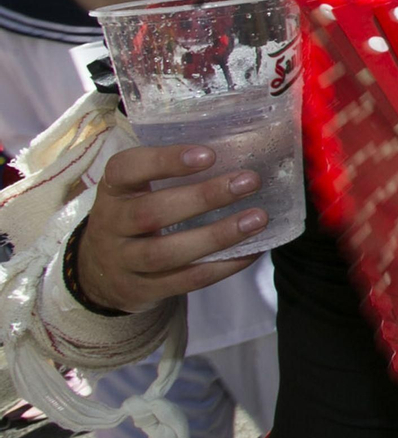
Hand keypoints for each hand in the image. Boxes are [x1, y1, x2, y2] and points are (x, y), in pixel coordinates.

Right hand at [76, 145, 266, 312]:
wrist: (100, 271)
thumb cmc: (135, 214)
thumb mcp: (139, 188)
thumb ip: (173, 171)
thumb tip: (243, 148)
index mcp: (113, 189)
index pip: (127, 169)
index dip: (165, 161)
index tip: (208, 155)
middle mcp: (112, 225)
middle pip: (151, 212)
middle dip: (204, 197)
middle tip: (248, 181)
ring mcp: (123, 261)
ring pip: (166, 253)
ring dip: (216, 236)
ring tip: (257, 219)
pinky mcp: (141, 290)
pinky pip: (184, 281)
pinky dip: (222, 267)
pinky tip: (251, 251)